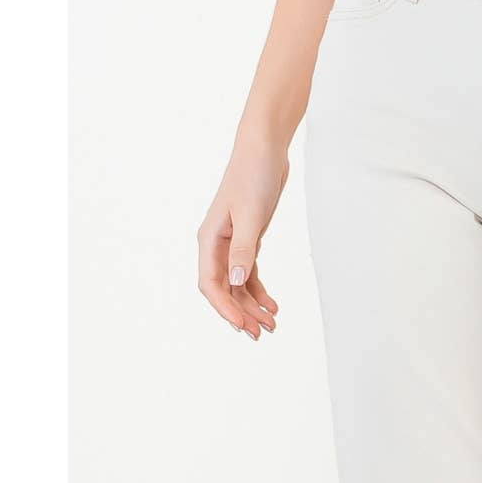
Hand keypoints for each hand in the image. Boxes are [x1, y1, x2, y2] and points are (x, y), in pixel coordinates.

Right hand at [197, 137, 287, 338]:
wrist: (266, 148)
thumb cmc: (254, 175)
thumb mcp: (250, 213)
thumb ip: (243, 248)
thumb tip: (234, 283)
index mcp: (209, 239)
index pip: (211, 284)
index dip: (224, 308)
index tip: (242, 327)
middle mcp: (217, 244)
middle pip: (224, 289)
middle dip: (241, 312)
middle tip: (261, 334)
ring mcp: (232, 241)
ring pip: (238, 283)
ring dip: (252, 304)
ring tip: (271, 324)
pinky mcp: (248, 236)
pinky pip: (249, 271)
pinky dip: (258, 288)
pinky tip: (272, 304)